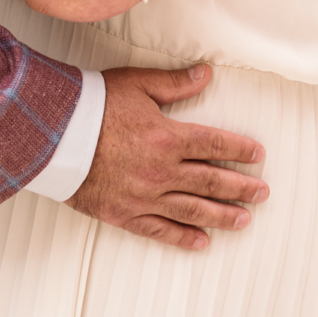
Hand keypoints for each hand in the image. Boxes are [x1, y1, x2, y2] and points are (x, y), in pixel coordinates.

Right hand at [67, 65, 267, 248]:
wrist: (54, 134)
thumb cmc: (94, 105)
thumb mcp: (137, 84)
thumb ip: (175, 83)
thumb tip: (206, 74)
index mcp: (168, 137)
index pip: (214, 145)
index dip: (239, 150)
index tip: (258, 156)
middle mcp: (162, 171)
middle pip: (211, 182)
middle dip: (241, 188)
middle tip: (263, 193)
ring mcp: (145, 196)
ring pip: (193, 210)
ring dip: (222, 216)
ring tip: (244, 220)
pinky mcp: (126, 213)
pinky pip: (160, 230)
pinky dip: (183, 238)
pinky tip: (201, 242)